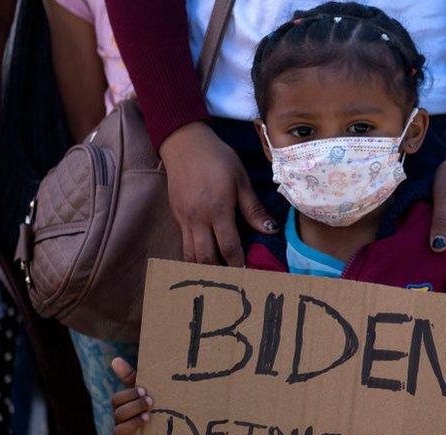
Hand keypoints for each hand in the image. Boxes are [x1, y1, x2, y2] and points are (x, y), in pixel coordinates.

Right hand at [110, 357, 152, 434]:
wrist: (169, 426)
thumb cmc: (154, 404)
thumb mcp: (145, 390)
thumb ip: (131, 376)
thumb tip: (115, 360)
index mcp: (123, 405)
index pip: (116, 399)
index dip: (129, 395)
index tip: (145, 390)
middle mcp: (120, 420)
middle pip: (118, 414)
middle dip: (134, 407)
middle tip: (151, 403)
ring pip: (118, 431)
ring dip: (132, 425)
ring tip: (148, 419)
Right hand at [160, 121, 276, 265]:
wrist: (184, 143)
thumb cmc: (218, 159)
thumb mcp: (241, 180)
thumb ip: (253, 208)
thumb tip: (270, 230)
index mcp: (218, 209)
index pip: (229, 246)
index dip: (238, 264)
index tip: (247, 275)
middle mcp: (198, 218)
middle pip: (206, 257)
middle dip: (219, 272)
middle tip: (232, 281)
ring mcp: (184, 219)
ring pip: (190, 254)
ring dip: (203, 268)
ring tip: (217, 276)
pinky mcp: (176, 216)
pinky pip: (183, 243)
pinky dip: (193, 255)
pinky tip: (204, 259)